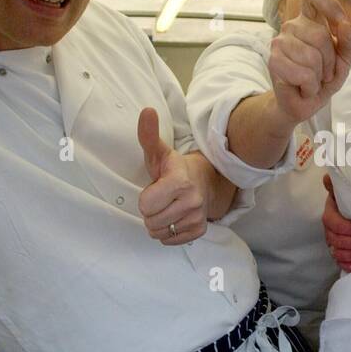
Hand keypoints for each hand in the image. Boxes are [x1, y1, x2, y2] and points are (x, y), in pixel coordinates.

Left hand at [137, 107, 206, 245]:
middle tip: (161, 198)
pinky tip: (175, 217)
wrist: (205, 181)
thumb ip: (149, 135)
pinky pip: (170, 240)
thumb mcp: (160, 152)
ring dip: (158, 223)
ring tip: (167, 207)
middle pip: (150, 221)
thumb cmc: (174, 168)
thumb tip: (146, 111)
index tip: (155, 188)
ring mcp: (197, 217)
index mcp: (179, 182)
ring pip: (158, 233)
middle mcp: (192, 201)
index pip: (146, 205)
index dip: (145, 197)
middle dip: (151, 211)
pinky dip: (168, 232)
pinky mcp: (199, 230)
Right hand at [269, 0, 350, 123]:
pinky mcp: (273, 61)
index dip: (329, 5)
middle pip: (321, 35)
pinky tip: (304, 87)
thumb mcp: (345, 59)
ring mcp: (279, 42)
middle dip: (330, 60)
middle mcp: (292, 25)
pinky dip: (310, 86)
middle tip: (324, 72)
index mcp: (310, 18)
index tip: (341, 24)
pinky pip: (303, 74)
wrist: (304, 102)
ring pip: (312, 57)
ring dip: (319, 76)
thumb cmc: (324, 77)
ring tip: (313, 80)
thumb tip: (347, 26)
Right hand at [323, 174, 350, 272]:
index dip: (345, 227)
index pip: (332, 222)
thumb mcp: (347, 190)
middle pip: (334, 239)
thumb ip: (338, 185)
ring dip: (349, 254)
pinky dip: (347, 265)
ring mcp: (334, 241)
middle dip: (350, 242)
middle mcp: (330, 229)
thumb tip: (328, 178)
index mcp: (331, 212)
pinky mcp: (341, 252)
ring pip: (336, 252)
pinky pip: (339, 262)